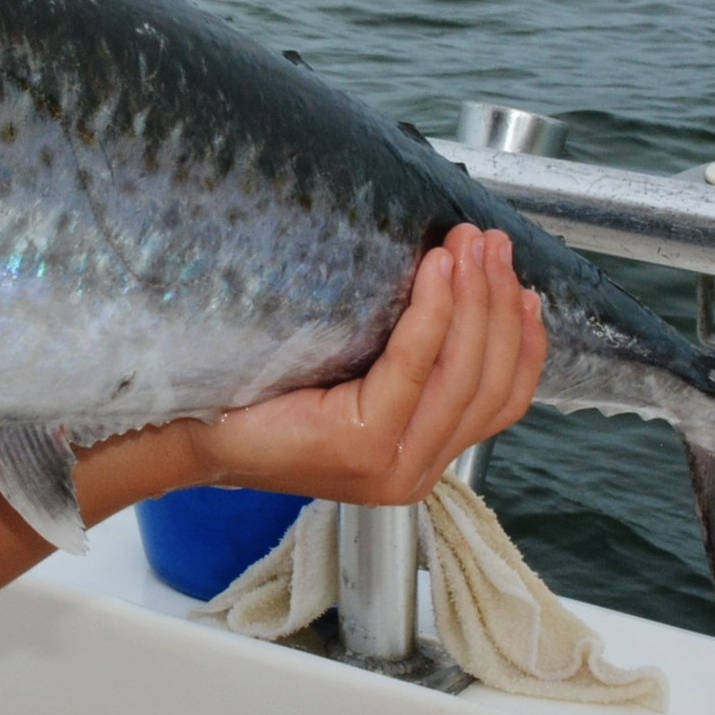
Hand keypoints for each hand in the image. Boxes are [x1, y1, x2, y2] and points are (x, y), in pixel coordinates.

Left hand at [173, 225, 545, 504]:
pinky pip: (414, 366)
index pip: (500, 403)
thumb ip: (406, 364)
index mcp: (422, 457)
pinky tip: (437, 271)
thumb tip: (454, 287)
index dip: (522, 344)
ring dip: (475, 301)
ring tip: (471, 246)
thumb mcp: (352, 380)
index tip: (523, 288)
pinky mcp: (363, 446)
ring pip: (462, 373)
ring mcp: (394, 465)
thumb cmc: (261, 395)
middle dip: (498, 305)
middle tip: (492, 243)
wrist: (191, 428)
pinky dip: (435, 313)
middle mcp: (417, 470)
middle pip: (488, 382)